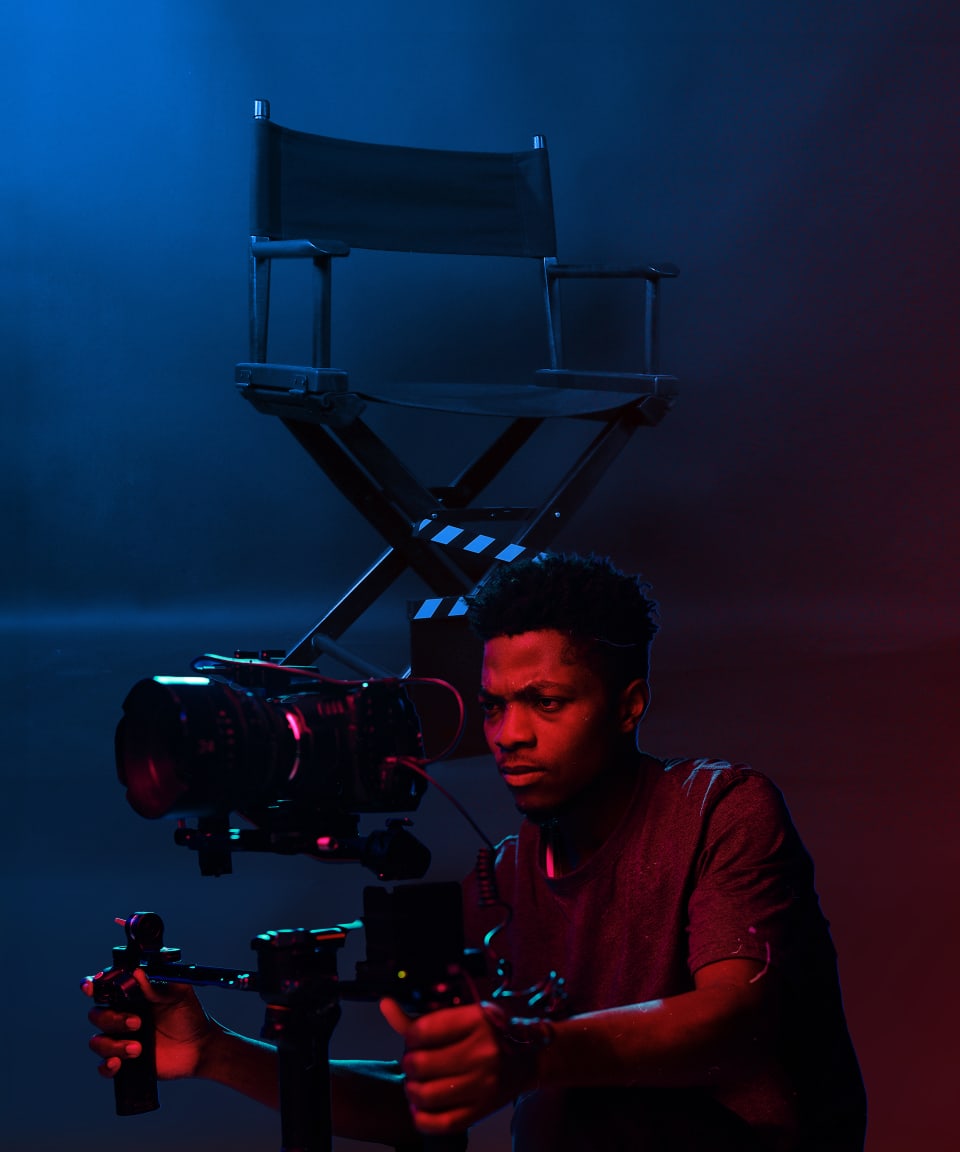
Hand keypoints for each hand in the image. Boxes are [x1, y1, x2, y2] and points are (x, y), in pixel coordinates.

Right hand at [84, 968, 216, 1081]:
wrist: (200, 1047)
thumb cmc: (189, 1015)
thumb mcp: (180, 994)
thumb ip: (159, 983)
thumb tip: (138, 973)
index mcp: (132, 996)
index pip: (104, 988)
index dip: (92, 986)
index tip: (90, 987)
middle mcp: (121, 1016)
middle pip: (96, 1015)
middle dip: (112, 1019)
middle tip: (137, 1022)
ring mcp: (121, 1040)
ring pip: (97, 1042)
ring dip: (112, 1045)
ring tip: (137, 1048)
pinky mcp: (124, 1062)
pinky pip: (103, 1067)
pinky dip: (106, 1066)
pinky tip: (118, 1064)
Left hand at [381, 998, 533, 1134]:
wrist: (529, 1059)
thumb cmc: (488, 1034)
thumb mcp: (462, 1016)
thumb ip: (421, 1017)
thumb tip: (385, 1005)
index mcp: (478, 1020)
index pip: (422, 1031)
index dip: (409, 1037)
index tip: (414, 1039)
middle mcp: (484, 1052)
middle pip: (419, 1064)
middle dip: (409, 1063)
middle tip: (415, 1062)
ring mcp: (484, 1084)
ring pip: (424, 1095)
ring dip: (412, 1090)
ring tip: (417, 1083)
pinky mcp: (481, 1111)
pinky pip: (438, 1123)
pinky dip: (421, 1117)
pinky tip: (422, 1106)